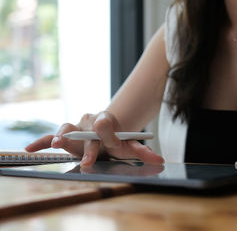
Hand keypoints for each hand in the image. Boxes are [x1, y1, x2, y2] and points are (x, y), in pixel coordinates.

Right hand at [25, 111, 163, 166]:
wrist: (104, 127)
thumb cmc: (117, 139)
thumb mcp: (130, 145)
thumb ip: (143, 152)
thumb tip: (160, 160)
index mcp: (106, 121)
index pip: (106, 124)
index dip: (105, 127)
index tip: (104, 123)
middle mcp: (89, 122)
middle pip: (87, 132)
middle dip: (87, 145)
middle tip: (87, 159)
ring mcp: (76, 127)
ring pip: (68, 128)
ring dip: (62, 136)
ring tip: (58, 143)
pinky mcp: (64, 135)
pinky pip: (51, 136)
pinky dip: (42, 141)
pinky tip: (30, 149)